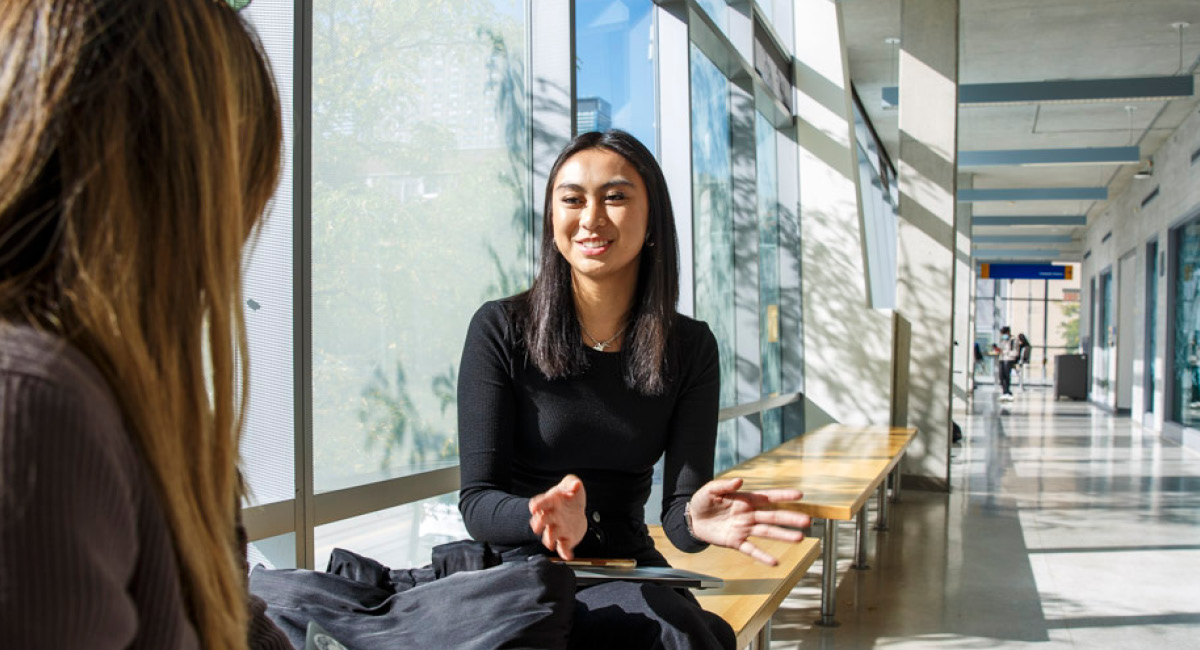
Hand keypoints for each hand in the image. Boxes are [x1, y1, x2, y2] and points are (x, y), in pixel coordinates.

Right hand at [528, 474, 587, 560]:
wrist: (575, 511)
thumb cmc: (570, 497)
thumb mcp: (572, 485)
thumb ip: (573, 483)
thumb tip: (576, 485)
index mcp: (551, 503)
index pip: (540, 503)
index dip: (537, 505)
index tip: (534, 507)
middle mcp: (551, 517)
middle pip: (540, 521)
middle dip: (537, 524)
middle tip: (537, 527)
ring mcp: (557, 529)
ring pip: (549, 536)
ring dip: (549, 540)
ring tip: (551, 543)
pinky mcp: (565, 539)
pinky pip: (563, 548)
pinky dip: (564, 552)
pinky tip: (568, 555)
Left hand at [686, 477, 810, 565]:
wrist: (692, 519)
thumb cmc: (703, 501)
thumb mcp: (710, 490)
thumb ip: (724, 485)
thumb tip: (739, 480)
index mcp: (745, 500)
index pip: (767, 497)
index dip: (783, 496)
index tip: (799, 495)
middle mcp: (748, 515)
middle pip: (773, 516)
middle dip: (790, 518)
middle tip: (807, 521)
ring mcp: (744, 529)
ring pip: (767, 532)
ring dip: (783, 535)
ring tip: (799, 538)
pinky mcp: (736, 542)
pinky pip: (751, 549)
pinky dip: (762, 556)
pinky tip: (775, 562)